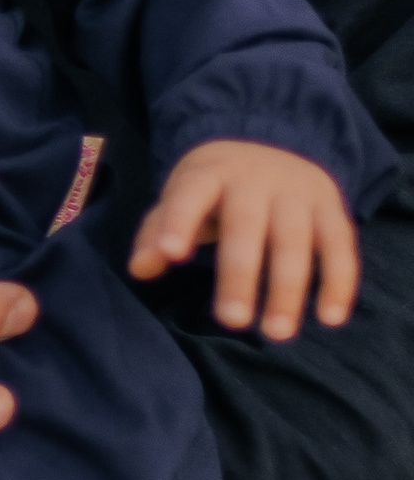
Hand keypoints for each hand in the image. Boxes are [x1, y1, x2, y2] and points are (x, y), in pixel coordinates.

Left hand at [130, 138, 359, 339]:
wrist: (271, 145)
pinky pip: (340, 245)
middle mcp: (255, 180)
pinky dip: (339, 282)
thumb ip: (157, 232)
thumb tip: (140, 269)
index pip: (191, 195)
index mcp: (209, 175)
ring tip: (277, 334)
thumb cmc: (213, 188)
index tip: (172, 255)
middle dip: (239, 274)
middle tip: (232, 321)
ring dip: (289, 288)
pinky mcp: (331, 208)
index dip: (180, 222)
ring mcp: (297, 193)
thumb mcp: (181, 198)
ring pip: (296, 240)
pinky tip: (330, 319)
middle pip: (247, 226)